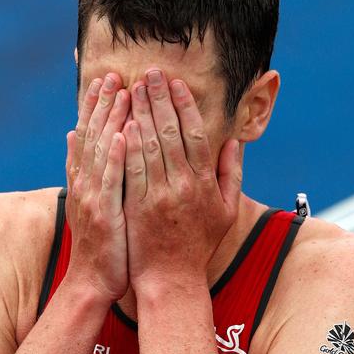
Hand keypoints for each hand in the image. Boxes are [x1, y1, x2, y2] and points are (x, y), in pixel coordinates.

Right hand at [64, 73, 129, 302]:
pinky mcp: (103, 214)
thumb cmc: (100, 245)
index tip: (105, 79)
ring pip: (100, 152)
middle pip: (92, 135)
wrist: (92, 282)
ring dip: (110, 120)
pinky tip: (121, 134)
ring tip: (121, 91)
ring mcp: (92, 198)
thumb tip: (74, 134)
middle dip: (102, 103)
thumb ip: (84, 168)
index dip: (95, 106)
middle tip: (113, 73)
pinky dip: (113, 157)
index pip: (88, 135)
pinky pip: (110, 181)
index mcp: (83, 180)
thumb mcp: (89, 202)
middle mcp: (84, 184)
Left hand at [121, 69, 240, 294]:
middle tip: (149, 72)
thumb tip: (234, 142)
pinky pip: (131, 170)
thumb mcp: (226, 212)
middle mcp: (183, 186)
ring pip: (149, 146)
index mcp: (205, 184)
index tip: (176, 83)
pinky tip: (120, 123)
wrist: (171, 280)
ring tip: (131, 88)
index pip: (195, 134)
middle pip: (170, 133)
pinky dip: (126, 145)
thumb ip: (231, 175)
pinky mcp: (136, 208)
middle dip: (159, 99)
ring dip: (140, 113)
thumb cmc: (198, 246)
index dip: (185, 105)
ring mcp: (158, 197)